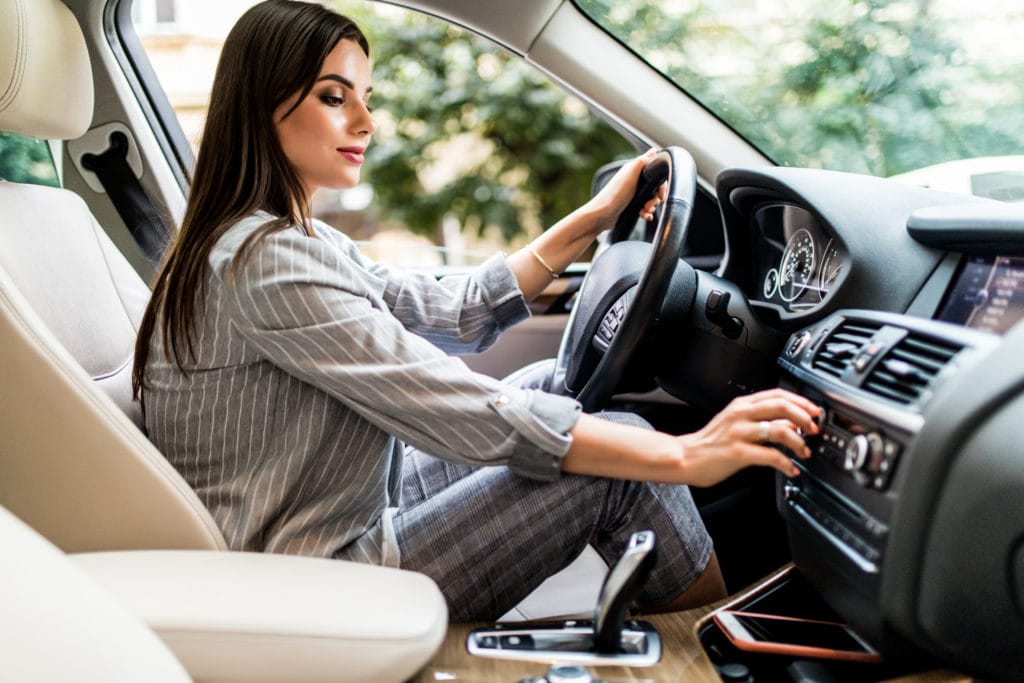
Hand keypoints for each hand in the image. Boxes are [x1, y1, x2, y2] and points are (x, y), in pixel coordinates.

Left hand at [589, 149, 667, 229]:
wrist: (602, 215)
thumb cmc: (615, 195)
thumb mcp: (630, 174)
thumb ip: (643, 161)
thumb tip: (655, 151)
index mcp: (634, 170)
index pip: (655, 171)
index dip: (661, 182)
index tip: (661, 193)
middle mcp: (634, 180)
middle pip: (655, 187)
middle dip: (656, 197)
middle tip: (650, 205)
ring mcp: (633, 193)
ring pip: (651, 198)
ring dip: (651, 206)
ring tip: (645, 211)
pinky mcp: (631, 205)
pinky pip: (645, 208)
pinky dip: (647, 212)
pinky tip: (645, 216)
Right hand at [675, 389, 820, 486]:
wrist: (685, 457)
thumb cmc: (710, 443)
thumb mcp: (733, 420)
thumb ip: (756, 417)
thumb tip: (789, 421)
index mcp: (741, 404)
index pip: (778, 394)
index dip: (801, 401)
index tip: (815, 411)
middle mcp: (741, 415)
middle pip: (782, 407)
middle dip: (805, 418)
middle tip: (814, 430)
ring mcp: (739, 433)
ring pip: (780, 431)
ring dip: (799, 442)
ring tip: (804, 452)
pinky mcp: (738, 452)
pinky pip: (771, 456)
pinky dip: (786, 464)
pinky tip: (790, 469)